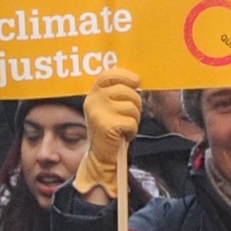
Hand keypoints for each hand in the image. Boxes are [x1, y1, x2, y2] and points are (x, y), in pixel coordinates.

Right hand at [76, 70, 142, 198]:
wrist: (100, 156)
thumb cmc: (108, 130)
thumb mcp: (107, 107)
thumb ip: (115, 93)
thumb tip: (136, 81)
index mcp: (93, 94)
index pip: (108, 75)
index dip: (125, 75)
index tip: (136, 81)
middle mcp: (93, 101)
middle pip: (126, 91)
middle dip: (136, 102)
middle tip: (131, 114)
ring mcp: (99, 113)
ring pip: (131, 106)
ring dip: (135, 118)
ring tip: (125, 126)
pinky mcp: (107, 125)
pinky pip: (131, 121)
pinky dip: (132, 130)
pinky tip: (124, 134)